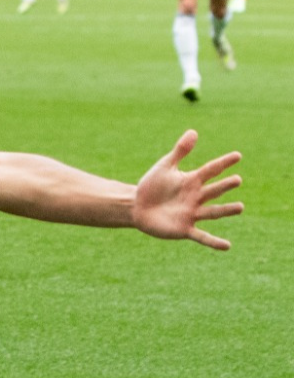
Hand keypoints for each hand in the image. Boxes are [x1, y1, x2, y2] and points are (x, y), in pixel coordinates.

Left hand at [132, 130, 242, 249]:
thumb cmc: (152, 186)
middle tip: (237, 180)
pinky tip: (227, 246)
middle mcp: (196, 197)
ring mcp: (192, 213)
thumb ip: (180, 151)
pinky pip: (202, 236)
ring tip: (240, 207)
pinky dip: (213, 241)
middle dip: (224, 186)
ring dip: (226, 210)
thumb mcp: (165, 167)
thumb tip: (193, 131)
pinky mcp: (184, 229)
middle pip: (213, 190)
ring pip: (212, 212)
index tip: (238, 155)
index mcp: (192, 181)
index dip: (223, 163)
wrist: (137, 207)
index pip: (210, 170)